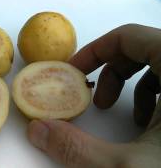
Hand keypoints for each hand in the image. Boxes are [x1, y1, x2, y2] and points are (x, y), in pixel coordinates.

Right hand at [27, 24, 160, 166]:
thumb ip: (75, 149)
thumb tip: (37, 131)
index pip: (133, 36)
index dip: (96, 49)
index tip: (75, 72)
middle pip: (147, 46)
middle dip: (113, 70)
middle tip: (98, 99)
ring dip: (135, 85)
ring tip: (123, 114)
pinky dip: (156, 97)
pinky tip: (148, 126)